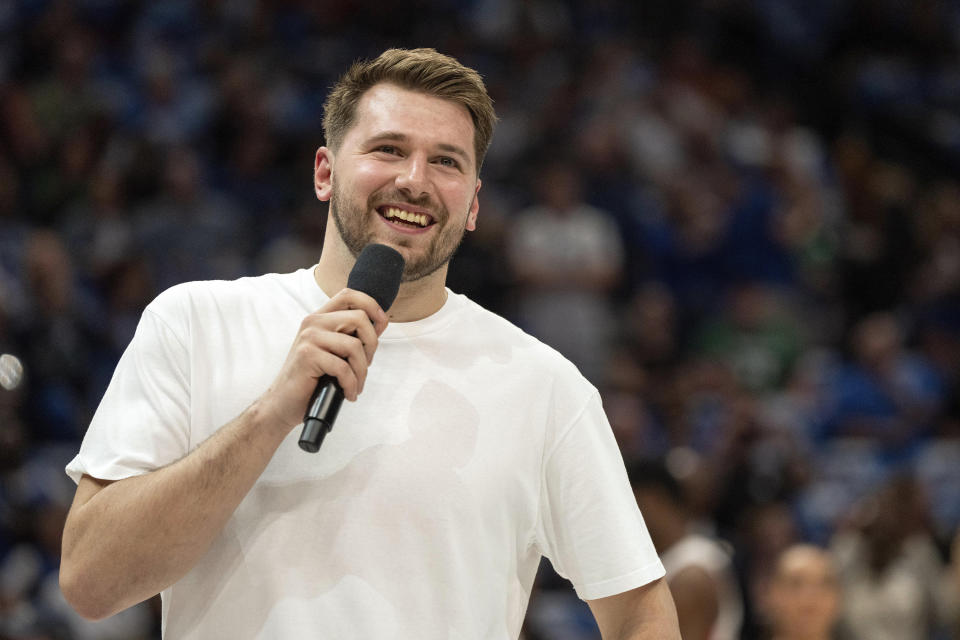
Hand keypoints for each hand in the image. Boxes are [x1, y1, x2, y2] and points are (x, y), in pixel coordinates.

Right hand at [257, 288, 388, 431]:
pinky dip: (351, 384)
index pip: (349, 295)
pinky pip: (343, 368)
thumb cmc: (311, 379)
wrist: (283, 402)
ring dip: (362, 371)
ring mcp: (309, 338)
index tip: (381, 324)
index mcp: (319, 318)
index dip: (371, 305)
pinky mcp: (307, 356)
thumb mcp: (332, 351)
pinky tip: (348, 393)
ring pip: (355, 345)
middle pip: (359, 318)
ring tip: (356, 385)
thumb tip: (380, 323)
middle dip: (371, 345)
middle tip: (365, 365)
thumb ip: (351, 335)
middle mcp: (313, 322)